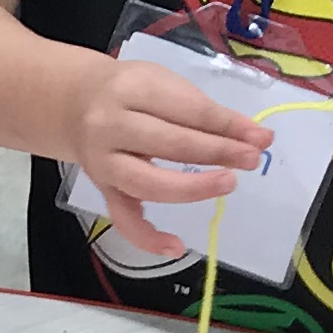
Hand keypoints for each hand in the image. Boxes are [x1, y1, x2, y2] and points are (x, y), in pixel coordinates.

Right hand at [72, 57, 268, 246]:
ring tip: (228, 183)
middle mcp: (110, 126)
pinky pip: (122, 218)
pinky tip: (176, 247)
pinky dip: (146, 237)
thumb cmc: (129, 92)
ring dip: (193, 188)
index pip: (187, 110)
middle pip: (169, 144)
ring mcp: (103, 161)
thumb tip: (255, 138)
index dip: (228, 126)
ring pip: (147, 183)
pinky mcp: (102, 188)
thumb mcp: (163, 85)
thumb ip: (205, 111)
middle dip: (217, 152)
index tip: (261, 137)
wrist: (71, 104)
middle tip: (251, 159)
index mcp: (130, 90)